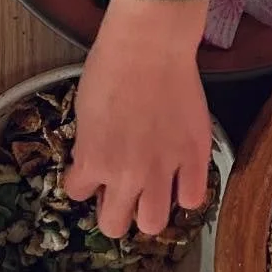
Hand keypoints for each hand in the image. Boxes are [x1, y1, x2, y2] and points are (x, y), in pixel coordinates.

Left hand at [64, 0, 211, 238]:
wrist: (149, 45)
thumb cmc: (111, 66)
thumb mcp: (83, 111)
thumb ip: (90, 146)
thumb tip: (95, 162)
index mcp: (93, 161)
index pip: (78, 193)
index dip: (85, 182)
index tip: (92, 173)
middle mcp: (127, 174)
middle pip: (115, 226)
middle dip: (114, 211)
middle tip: (121, 191)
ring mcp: (163, 168)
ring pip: (154, 224)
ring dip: (149, 210)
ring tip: (152, 191)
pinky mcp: (194, 157)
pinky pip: (192, 198)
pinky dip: (185, 192)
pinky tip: (180, 178)